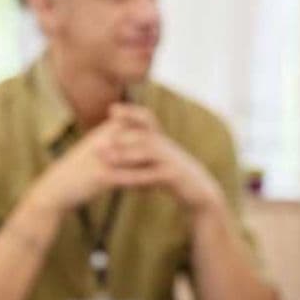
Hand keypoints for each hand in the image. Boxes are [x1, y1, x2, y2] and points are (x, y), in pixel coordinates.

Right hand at [30, 105, 219, 217]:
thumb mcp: (91, 154)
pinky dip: (144, 184)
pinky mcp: (103, 176)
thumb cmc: (72, 174)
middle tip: (174, 162)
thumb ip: (111, 146)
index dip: (153, 137)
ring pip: (138, 160)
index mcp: (104, 133)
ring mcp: (105, 159)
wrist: (53, 190)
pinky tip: (153, 191)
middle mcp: (106, 142)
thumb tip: (128, 146)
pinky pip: (130, 179)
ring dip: (155, 168)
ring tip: (169, 177)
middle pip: (142, 142)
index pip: (137, 128)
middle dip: (159, 152)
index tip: (166, 148)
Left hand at [100, 103, 222, 213]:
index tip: (111, 109)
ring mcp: (171, 160)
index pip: (148, 120)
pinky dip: (133, 177)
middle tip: (98, 136)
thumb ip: (144, 153)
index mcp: (163, 141)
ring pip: (147, 152)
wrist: (200, 191)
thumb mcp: (160, 161)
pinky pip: (151, 175)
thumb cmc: (176, 175)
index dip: (131, 113)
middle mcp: (168, 146)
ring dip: (124, 154)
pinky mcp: (174, 176)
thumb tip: (125, 146)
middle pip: (144, 134)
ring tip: (104, 157)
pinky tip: (118, 183)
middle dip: (121, 133)